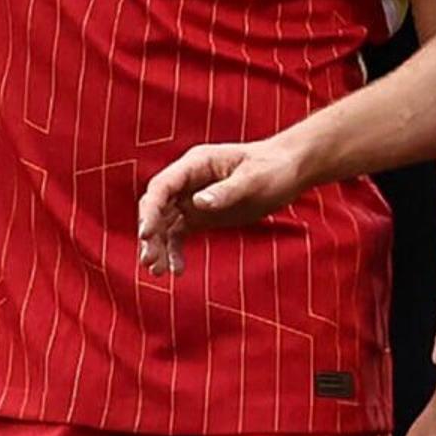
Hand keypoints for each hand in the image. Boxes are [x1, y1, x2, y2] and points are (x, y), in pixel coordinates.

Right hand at [138, 134, 312, 274]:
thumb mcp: (254, 179)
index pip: (162, 186)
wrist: (289, 171)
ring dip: (158, 246)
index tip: (146, 234)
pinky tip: (177, 271)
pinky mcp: (201, 215)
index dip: (150, 210)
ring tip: (157, 272)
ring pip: (164, 223)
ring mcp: (193, 198)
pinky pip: (179, 234)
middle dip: (150, 233)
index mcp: (196, 164)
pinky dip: (175, 251)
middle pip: (157, 206)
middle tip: (149, 260)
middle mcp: (188, 180)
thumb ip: (226, 192)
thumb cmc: (273, 168)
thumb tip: (197, 203)